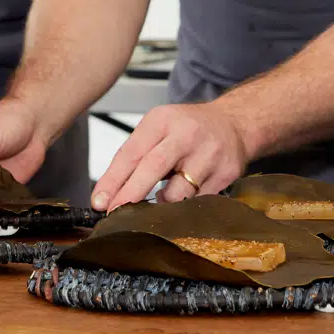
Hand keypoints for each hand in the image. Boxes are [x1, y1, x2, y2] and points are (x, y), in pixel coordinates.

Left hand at [91, 102, 248, 211]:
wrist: (233, 123)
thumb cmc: (188, 129)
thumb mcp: (159, 129)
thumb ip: (136, 156)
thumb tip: (111, 194)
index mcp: (163, 120)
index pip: (132, 152)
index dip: (113, 180)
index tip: (100, 201)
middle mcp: (187, 134)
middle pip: (154, 167)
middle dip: (130, 194)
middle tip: (114, 213)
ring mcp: (209, 154)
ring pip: (178, 193)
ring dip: (163, 203)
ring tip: (162, 196)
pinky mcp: (226, 173)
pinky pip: (198, 202)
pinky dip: (185, 206)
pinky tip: (186, 193)